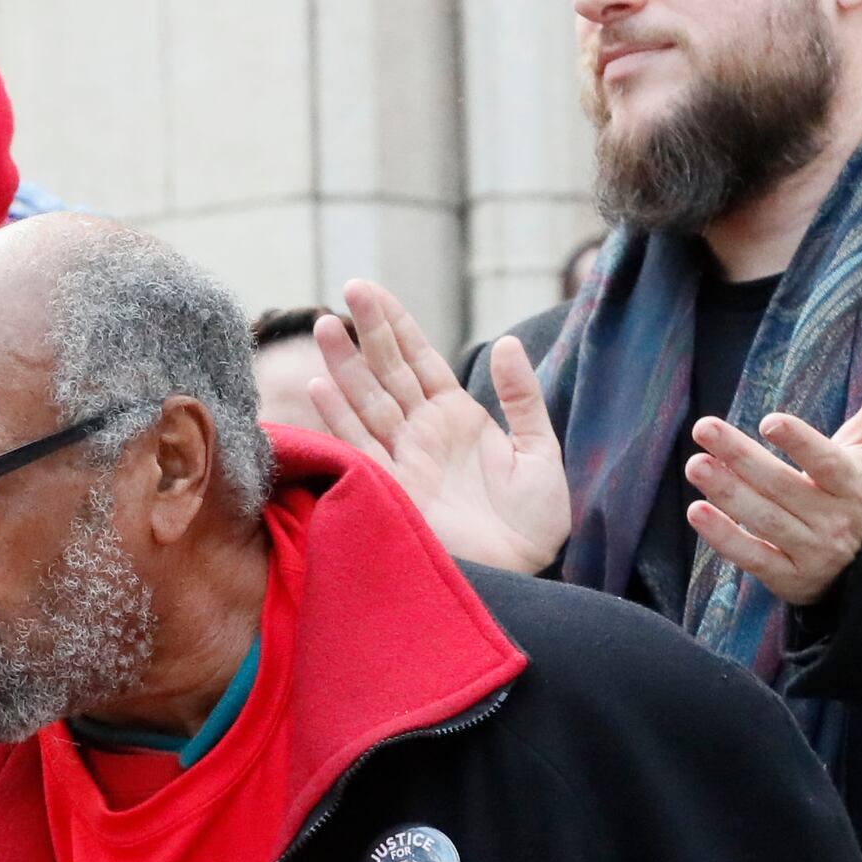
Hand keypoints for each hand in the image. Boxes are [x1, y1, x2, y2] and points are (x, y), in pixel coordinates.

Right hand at [309, 281, 571, 573]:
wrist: (524, 571)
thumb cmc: (536, 520)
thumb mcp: (541, 448)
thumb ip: (521, 396)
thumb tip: (505, 343)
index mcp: (458, 417)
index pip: (420, 360)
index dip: (397, 324)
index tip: (372, 292)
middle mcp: (423, 433)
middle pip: (388, 371)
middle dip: (369, 330)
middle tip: (349, 289)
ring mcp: (404, 459)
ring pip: (368, 401)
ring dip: (345, 364)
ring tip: (327, 326)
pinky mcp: (391, 488)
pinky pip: (359, 446)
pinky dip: (338, 418)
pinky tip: (319, 388)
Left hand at [683, 351, 861, 607]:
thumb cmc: (858, 488)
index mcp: (854, 484)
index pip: (827, 463)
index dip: (800, 443)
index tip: (769, 420)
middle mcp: (835, 519)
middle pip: (783, 487)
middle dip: (741, 458)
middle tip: (704, 429)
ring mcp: (812, 551)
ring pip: (765, 521)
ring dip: (728, 494)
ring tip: (696, 464)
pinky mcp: (789, 577)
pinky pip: (754, 557)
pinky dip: (725, 538)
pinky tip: (698, 512)